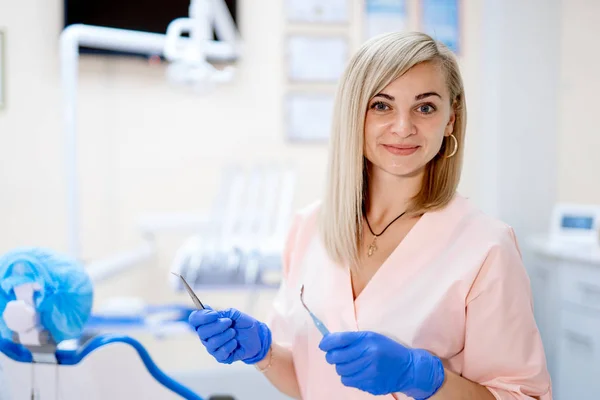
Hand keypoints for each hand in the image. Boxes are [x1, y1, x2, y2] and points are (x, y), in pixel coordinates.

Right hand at [188, 306, 271, 364]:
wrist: (257, 337)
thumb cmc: (243, 324)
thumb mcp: (234, 314)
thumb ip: (221, 312)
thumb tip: (206, 308)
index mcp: (207, 323)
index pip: (195, 319)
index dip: (202, 317)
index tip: (215, 314)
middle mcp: (206, 336)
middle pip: (201, 332)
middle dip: (217, 326)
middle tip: (229, 322)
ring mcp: (212, 347)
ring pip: (211, 343)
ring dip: (225, 335)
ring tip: (234, 332)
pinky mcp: (220, 357)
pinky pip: (220, 353)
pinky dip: (229, 345)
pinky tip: (235, 342)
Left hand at [319, 331, 444, 398]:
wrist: (408, 368)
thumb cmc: (387, 349)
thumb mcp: (372, 337)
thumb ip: (352, 339)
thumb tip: (328, 342)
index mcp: (367, 340)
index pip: (339, 340)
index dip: (327, 343)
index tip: (323, 345)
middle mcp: (368, 355)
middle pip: (336, 358)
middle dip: (332, 357)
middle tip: (335, 356)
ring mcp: (369, 372)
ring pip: (341, 372)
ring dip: (342, 368)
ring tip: (352, 365)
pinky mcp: (370, 385)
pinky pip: (349, 382)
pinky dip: (350, 377)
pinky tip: (359, 373)